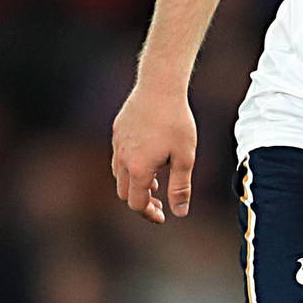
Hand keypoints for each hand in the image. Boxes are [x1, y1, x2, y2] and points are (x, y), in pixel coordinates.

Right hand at [111, 81, 196, 223]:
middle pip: (124, 193)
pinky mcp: (117, 131)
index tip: (162, 216)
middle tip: (160, 203)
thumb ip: (181, 187)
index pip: (137, 203)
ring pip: (118, 175)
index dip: (149, 214)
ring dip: (135, 184)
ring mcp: (117, 144)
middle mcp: (122, 159)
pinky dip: (130, 167)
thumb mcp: (185, 158)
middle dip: (141, 201)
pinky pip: (118, 156)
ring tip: (157, 181)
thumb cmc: (176, 122)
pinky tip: (149, 158)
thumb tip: (179, 213)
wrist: (160, 86)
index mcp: (139, 169)